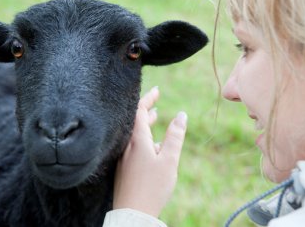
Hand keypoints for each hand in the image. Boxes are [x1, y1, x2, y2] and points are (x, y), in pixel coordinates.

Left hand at [113, 86, 186, 217]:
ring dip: (145, 123)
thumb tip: (181, 115)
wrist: (133, 213)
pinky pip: (132, 145)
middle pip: (134, 121)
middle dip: (146, 109)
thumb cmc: (152, 187)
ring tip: (155, 117)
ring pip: (134, 133)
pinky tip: (152, 145)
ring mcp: (123, 157)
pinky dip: (142, 138)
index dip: (148, 98)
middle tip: (156, 101)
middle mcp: (127, 146)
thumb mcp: (169, 160)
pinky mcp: (123, 167)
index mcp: (137, 140)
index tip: (157, 90)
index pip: (139, 110)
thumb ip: (175, 136)